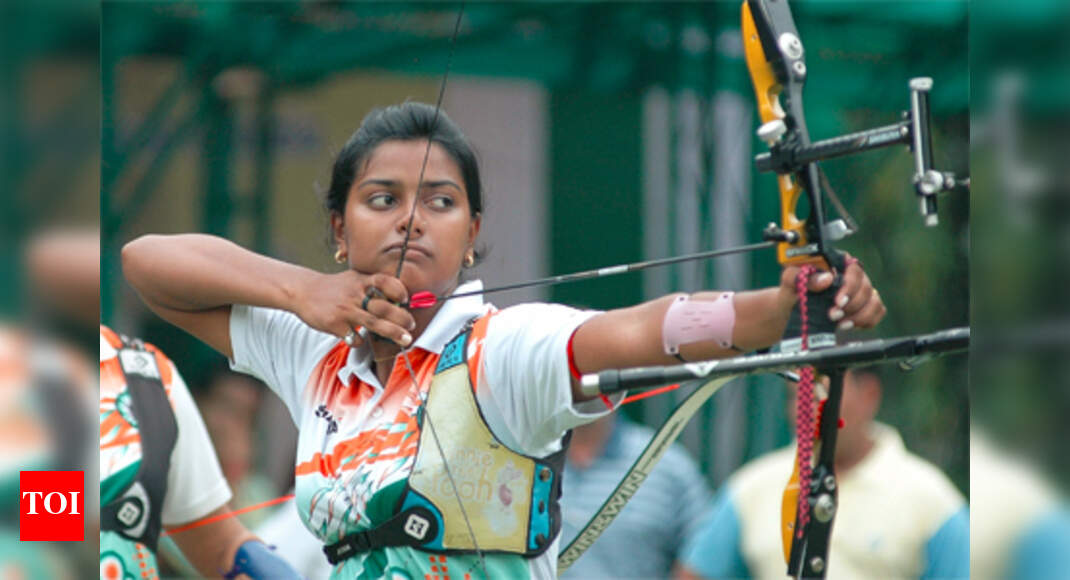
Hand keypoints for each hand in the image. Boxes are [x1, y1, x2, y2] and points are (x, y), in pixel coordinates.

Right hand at [291, 271, 415, 346]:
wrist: (303, 291)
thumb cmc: (333, 287)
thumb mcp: (353, 279)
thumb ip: (372, 286)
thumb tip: (398, 297)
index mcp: (361, 281)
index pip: (385, 281)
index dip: (398, 290)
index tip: (405, 299)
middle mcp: (354, 294)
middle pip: (384, 306)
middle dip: (402, 318)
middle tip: (411, 325)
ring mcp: (345, 310)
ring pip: (374, 323)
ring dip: (393, 333)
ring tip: (405, 339)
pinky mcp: (335, 324)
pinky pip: (354, 337)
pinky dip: (361, 341)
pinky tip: (361, 340)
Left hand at [780, 254, 885, 330]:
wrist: (792, 312)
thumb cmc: (792, 292)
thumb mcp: (789, 282)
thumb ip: (800, 276)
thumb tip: (827, 279)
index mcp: (836, 262)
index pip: (854, 270)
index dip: (850, 287)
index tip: (838, 302)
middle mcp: (852, 275)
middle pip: (866, 287)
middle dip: (851, 305)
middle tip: (833, 315)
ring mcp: (860, 291)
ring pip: (874, 301)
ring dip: (859, 316)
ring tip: (840, 324)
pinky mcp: (864, 306)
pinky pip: (877, 311)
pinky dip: (867, 321)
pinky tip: (849, 325)